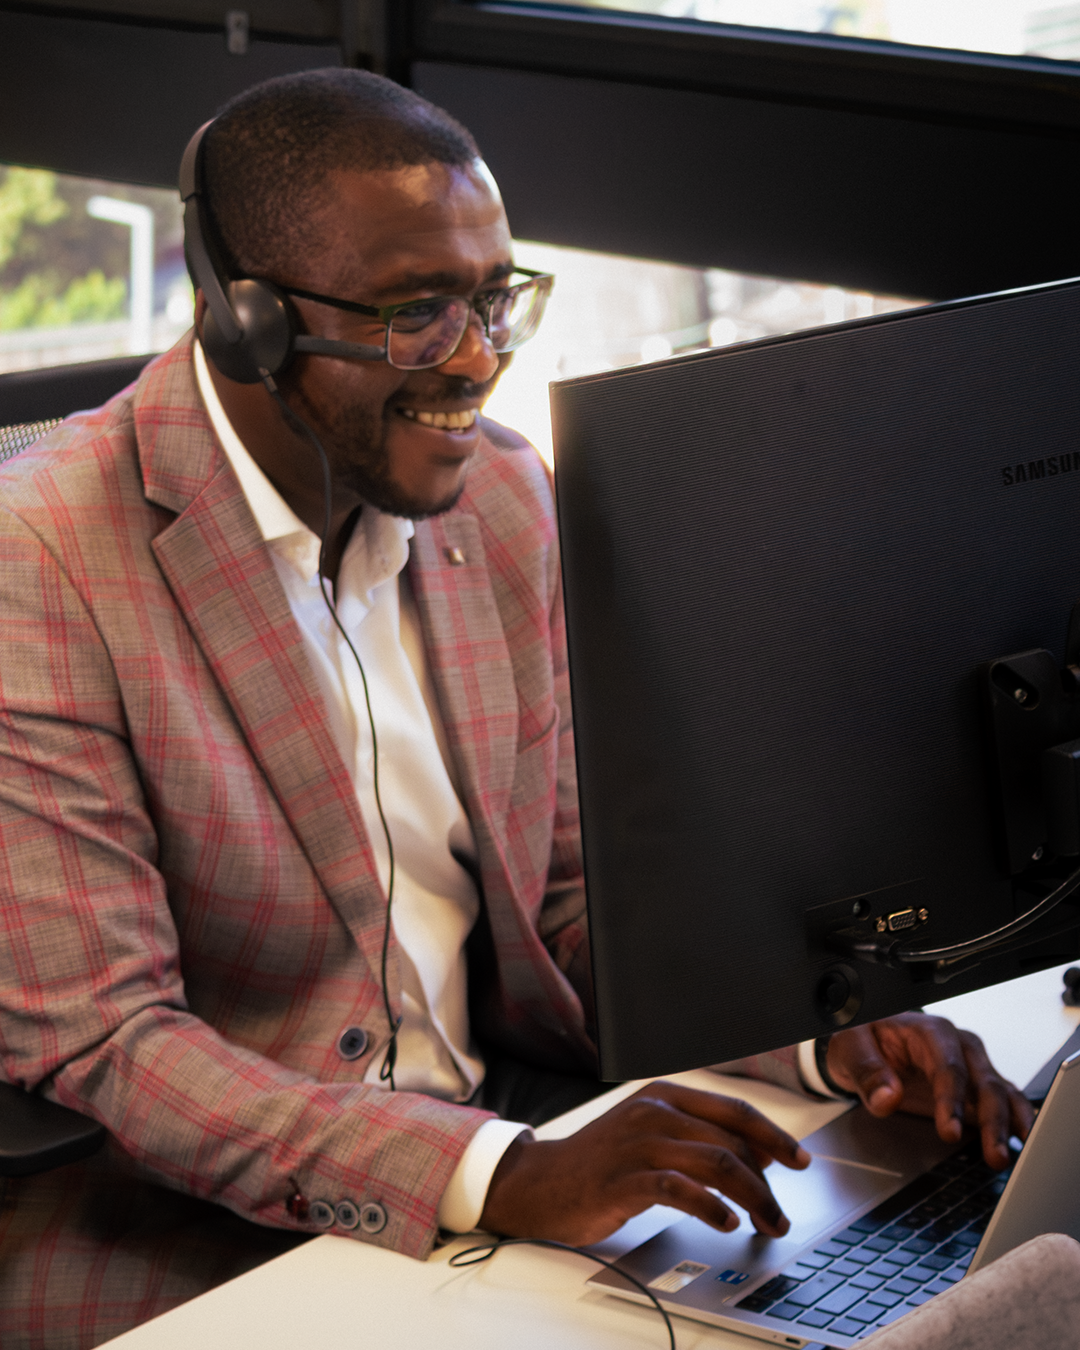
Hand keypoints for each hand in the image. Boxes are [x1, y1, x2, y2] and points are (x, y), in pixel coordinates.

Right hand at [478, 1080, 809, 1245]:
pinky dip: (711, 1207)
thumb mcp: (651, 1135)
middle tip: (779, 1214)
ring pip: (715, 1163)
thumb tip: (757, 1156)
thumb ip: (698, 1137)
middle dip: (766, 1182)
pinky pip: (680, 1189)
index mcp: (663, 1094)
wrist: (543, 1182)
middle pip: (730, 1142)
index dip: (773, 1134)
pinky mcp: (624, 1178)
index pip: (734, 1109)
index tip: (799, 1159)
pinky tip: (725, 1222)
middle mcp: (654, 1111)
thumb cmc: (602, 1162)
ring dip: (752, 1198)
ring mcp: (638, 1144)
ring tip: (765, 1224)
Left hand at [825, 1012, 1033, 1168]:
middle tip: (993, 1154)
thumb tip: (887, 1097)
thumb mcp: (851, 1047)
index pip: (948, 1066)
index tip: (950, 1132)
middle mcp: (958, 1045)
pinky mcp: (976, 1086)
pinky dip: (1016, 1119)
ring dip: (1007, 1124)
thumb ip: (867, 1071)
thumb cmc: (862, 1038)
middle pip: (983, 1081)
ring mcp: (971, 1065)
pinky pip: (1005, 1100)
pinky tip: (1020, 1140)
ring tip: (1005, 1155)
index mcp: (928, 1031)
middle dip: (991, 1120)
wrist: (868, 1040)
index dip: (952, 1100)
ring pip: (1000, 1093)